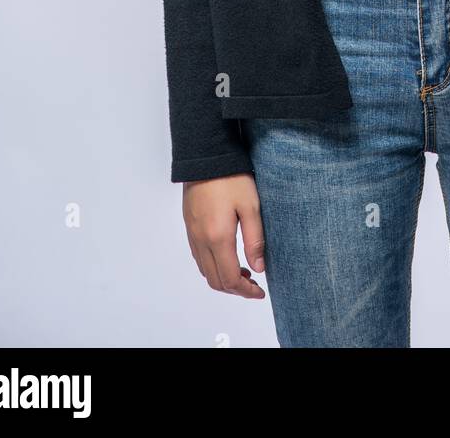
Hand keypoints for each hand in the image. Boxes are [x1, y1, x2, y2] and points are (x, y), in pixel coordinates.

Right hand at [182, 174, 265, 297]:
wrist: (205, 157)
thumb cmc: (231, 178)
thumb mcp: (251, 206)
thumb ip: (255, 239)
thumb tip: (259, 268)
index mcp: (218, 238)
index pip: (230, 279)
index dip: (246, 291)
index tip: (260, 292)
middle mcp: (201, 241)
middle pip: (215, 281)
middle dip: (235, 289)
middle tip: (254, 285)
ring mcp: (192, 235)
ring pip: (205, 271)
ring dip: (223, 279)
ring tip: (244, 271)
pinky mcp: (189, 227)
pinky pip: (199, 258)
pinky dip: (212, 267)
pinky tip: (227, 256)